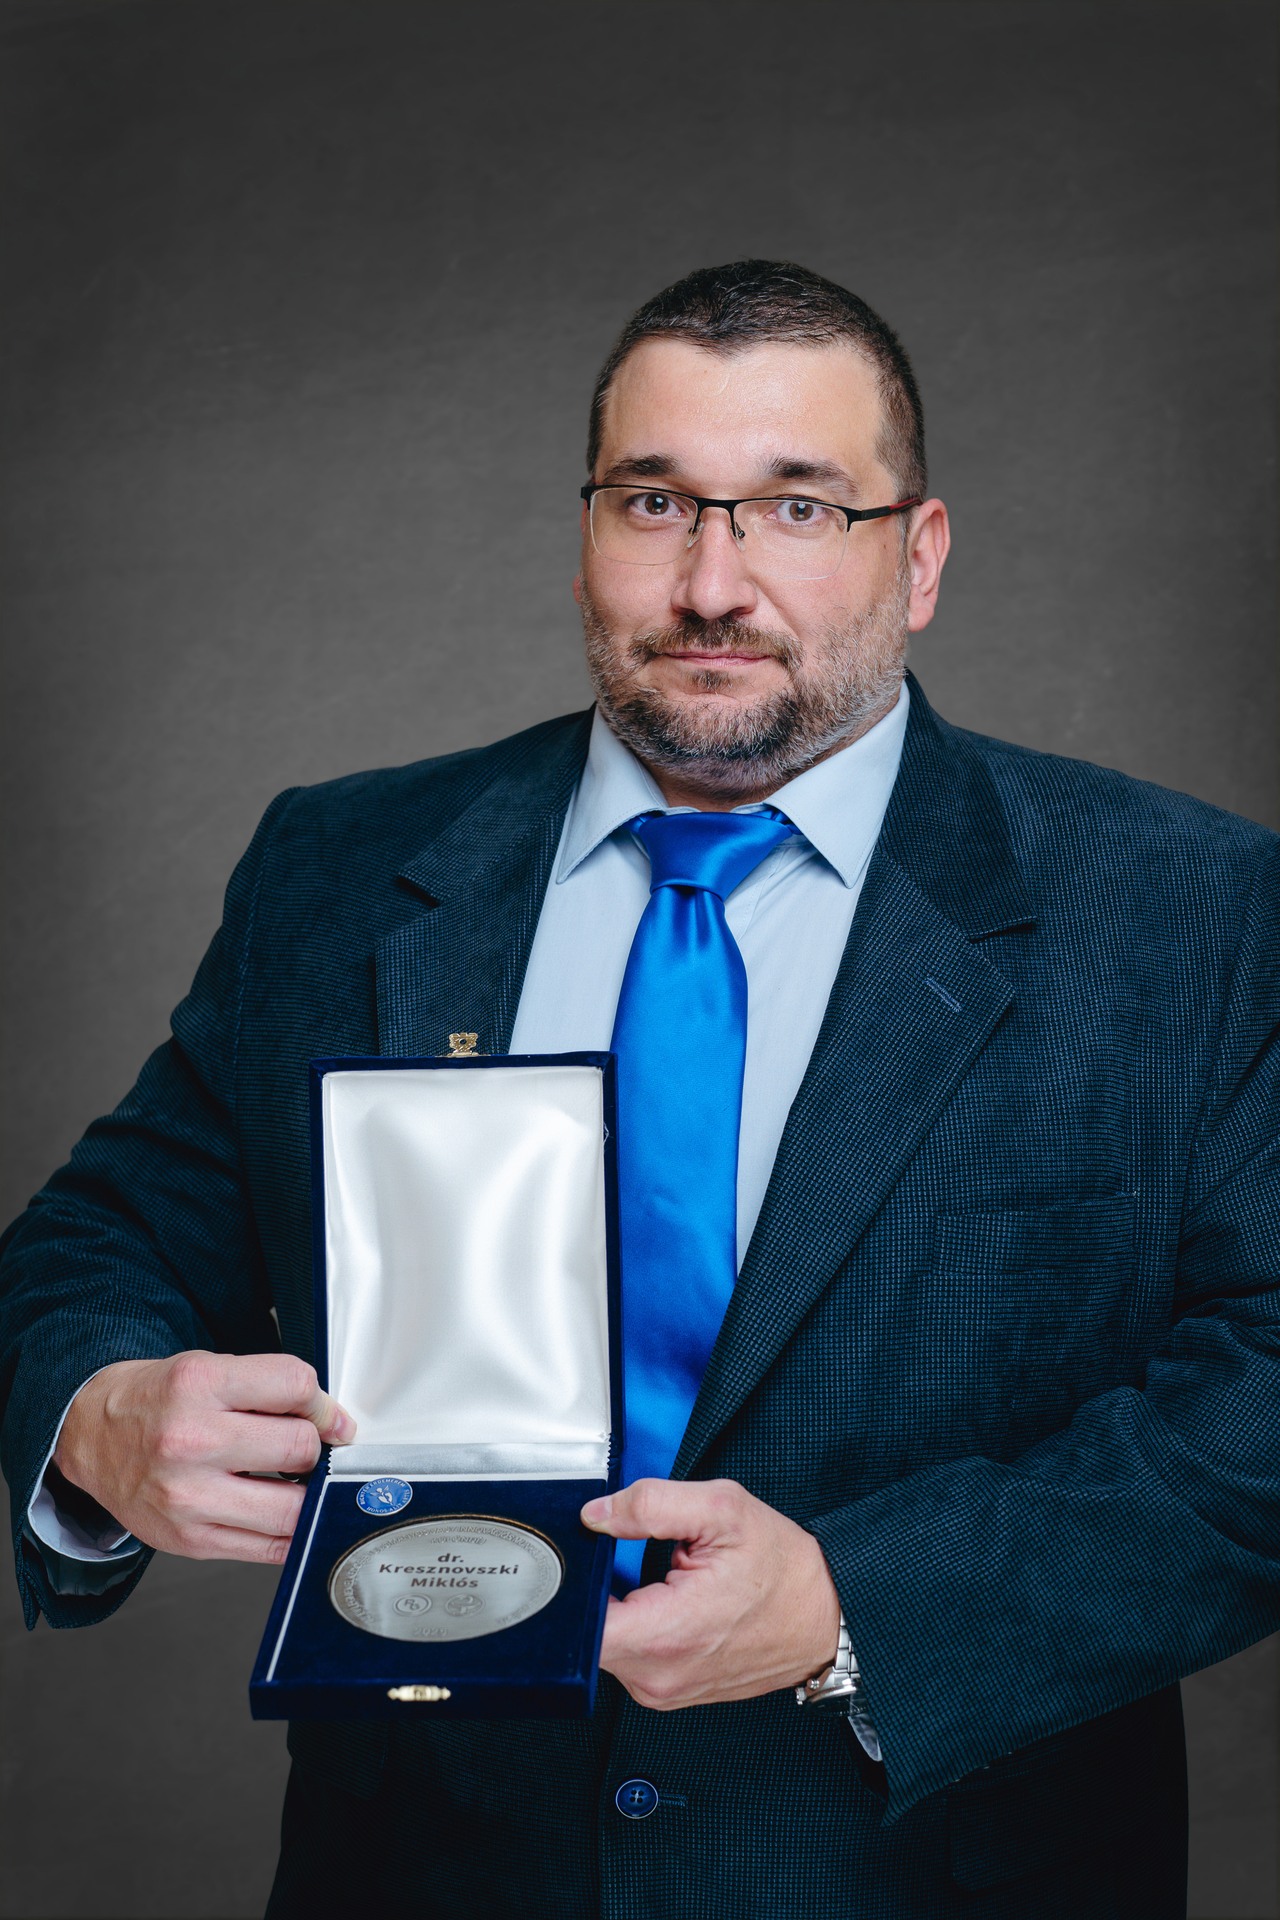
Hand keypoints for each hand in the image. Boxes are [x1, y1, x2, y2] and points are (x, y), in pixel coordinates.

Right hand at [53, 1350, 354, 1563]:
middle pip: (299, 1447)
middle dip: (313, 1447)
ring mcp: (188, 1497)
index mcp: (199, 1385)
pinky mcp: (190, 1541)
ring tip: (294, 1479)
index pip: (295, 1386)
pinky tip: (281, 1511)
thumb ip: (269, 1387)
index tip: (325, 1416)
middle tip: (305, 1446)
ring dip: (307, 1493)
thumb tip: (332, 1422)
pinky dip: (290, 1531)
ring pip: (292, 1507)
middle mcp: (190, 1440)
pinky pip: (270, 1548)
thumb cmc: (156, 1402)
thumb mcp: (208, 1368)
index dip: (322, 1404)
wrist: (93, 1437)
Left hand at [581, 1478, 840, 1709]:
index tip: (580, 1558)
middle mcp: (656, 1676)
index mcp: (663, 1635)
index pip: (577, 1627)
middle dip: (597, 1589)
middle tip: (627, 1555)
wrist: (826, 1616)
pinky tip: (666, 1599)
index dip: (569, 1587)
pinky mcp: (670, 1692)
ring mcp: (662, 1690)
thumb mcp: (722, 1511)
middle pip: (586, 1632)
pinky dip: (637, 1624)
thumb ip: (651, 1504)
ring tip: (658, 1577)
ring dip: (620, 1607)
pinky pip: (629, 1655)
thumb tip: (597, 1514)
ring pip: (605, 1643)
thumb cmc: (784, 1570)